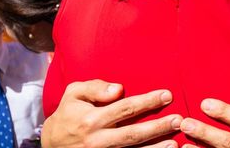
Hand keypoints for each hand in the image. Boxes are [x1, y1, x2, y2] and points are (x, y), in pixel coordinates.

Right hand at [41, 80, 180, 147]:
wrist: (51, 144)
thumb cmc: (68, 113)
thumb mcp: (74, 93)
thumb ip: (95, 87)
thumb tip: (118, 88)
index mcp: (91, 119)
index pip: (125, 109)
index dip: (147, 102)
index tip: (167, 95)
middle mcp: (97, 139)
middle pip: (133, 133)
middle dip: (157, 126)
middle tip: (178, 119)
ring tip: (175, 144)